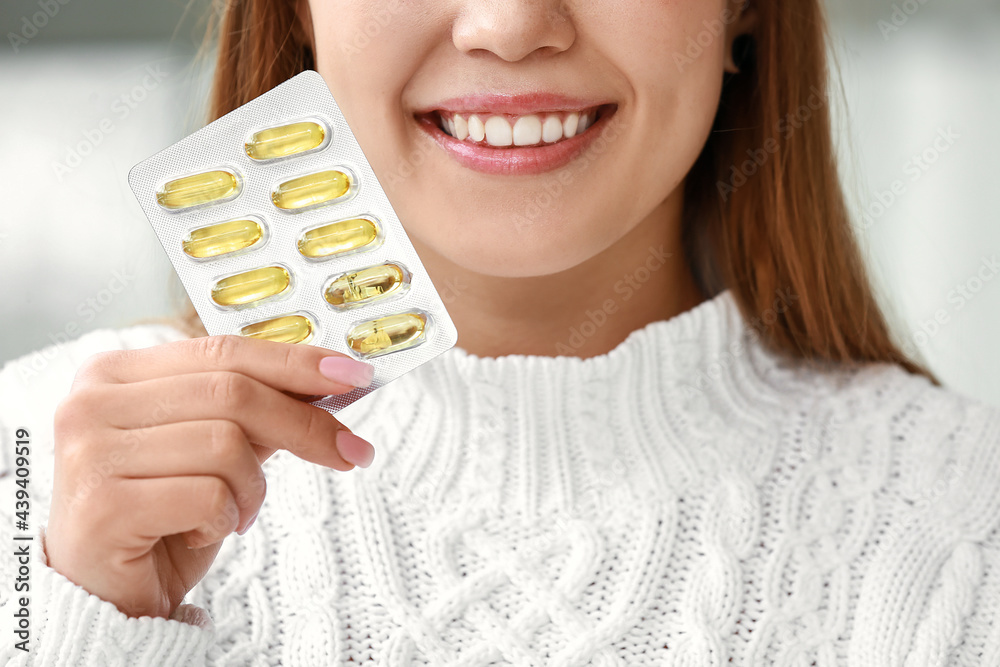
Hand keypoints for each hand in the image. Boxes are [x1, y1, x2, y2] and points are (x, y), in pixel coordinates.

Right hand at [44, 335, 375, 618]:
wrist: (107, 597)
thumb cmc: (162, 516)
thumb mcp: (212, 450)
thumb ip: (255, 410)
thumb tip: (332, 381)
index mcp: (114, 373)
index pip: (224, 351)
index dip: (297, 362)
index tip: (356, 376)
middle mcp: (91, 403)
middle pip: (233, 393)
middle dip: (306, 424)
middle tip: (351, 453)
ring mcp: (90, 453)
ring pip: (226, 445)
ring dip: (252, 489)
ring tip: (235, 513)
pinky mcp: (101, 507)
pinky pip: (208, 496)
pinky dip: (226, 518)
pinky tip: (199, 533)